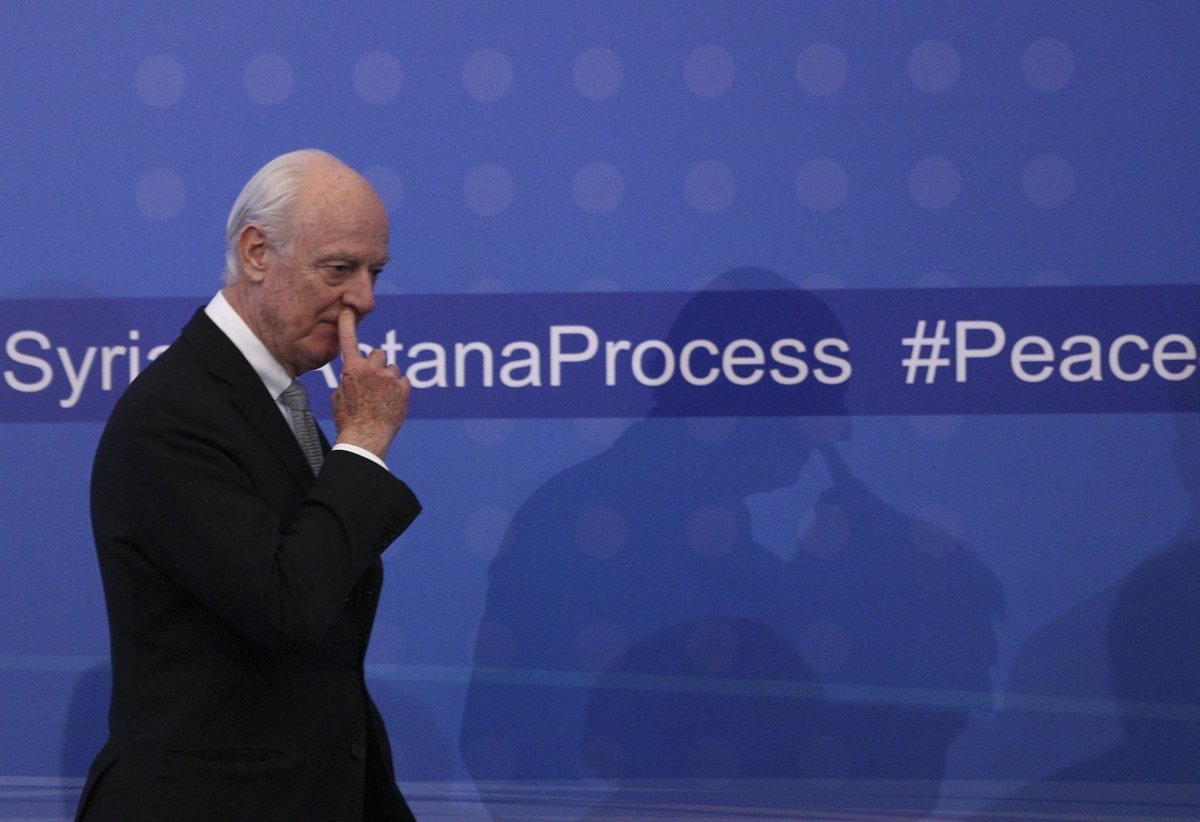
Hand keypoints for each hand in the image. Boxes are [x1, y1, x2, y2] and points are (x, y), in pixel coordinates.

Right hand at [331, 308, 409, 459]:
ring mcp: (390, 377)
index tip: (348, 310)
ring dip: (389, 378)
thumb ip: (350, 379)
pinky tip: (392, 403)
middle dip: (377, 364)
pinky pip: (403, 381)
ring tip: (382, 398)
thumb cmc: (349, 420)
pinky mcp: (404, 388)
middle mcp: (372, 369)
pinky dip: (400, 389)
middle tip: (374, 382)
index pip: (348, 340)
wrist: (365, 438)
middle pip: (378, 354)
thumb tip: (355, 375)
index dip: (348, 323)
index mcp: (352, 369)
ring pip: (392, 369)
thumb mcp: (340, 396)